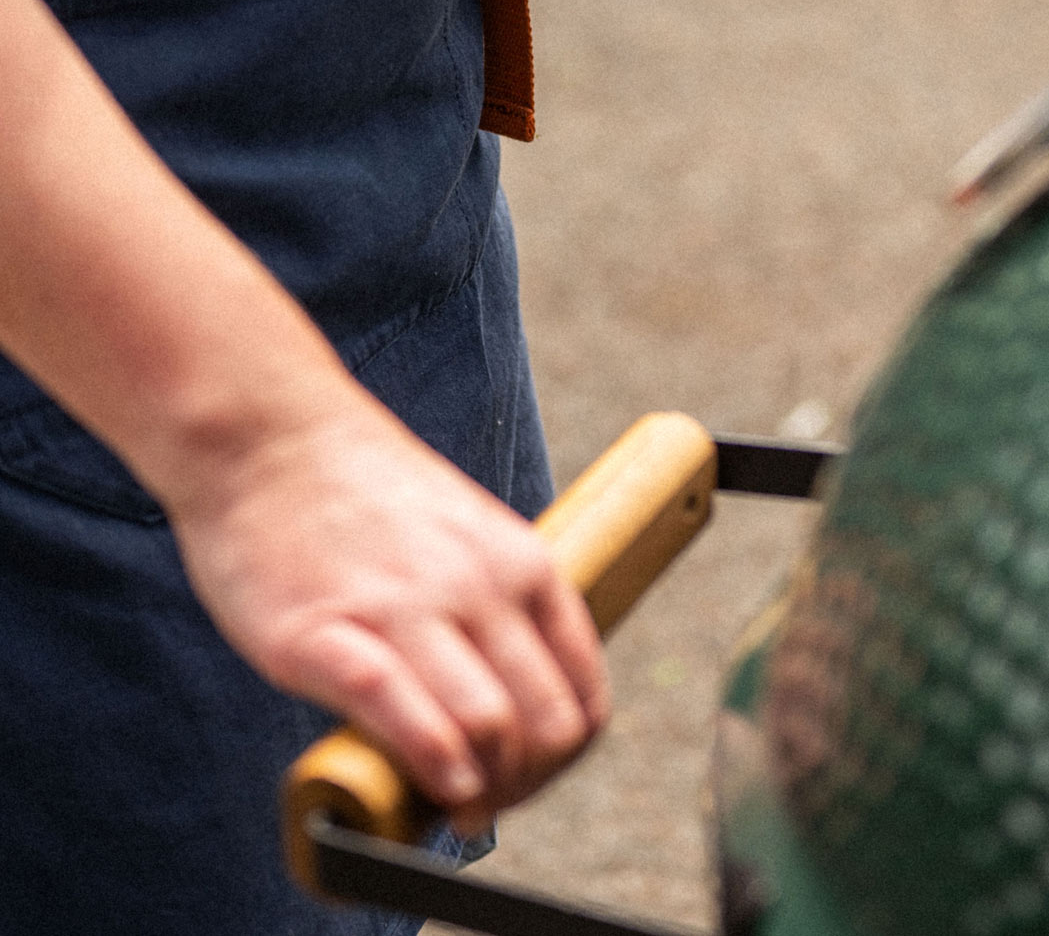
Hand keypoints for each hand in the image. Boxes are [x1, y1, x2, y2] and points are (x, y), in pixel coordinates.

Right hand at [163, 393, 609, 828]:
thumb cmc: (360, 497)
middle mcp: (478, 585)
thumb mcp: (464, 536)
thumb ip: (494, 609)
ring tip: (451, 808)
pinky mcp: (327, 635)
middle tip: (483, 806)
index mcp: (520, 563)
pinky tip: (424, 790)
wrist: (269, 437)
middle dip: (522, 785)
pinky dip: (428, 766)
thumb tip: (510, 708)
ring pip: (489, 726)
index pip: (583, 694)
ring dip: (480, 792)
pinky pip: (401, 713)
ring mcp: (404, 608)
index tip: (523, 779)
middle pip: (545, 724)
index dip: (562, 760)